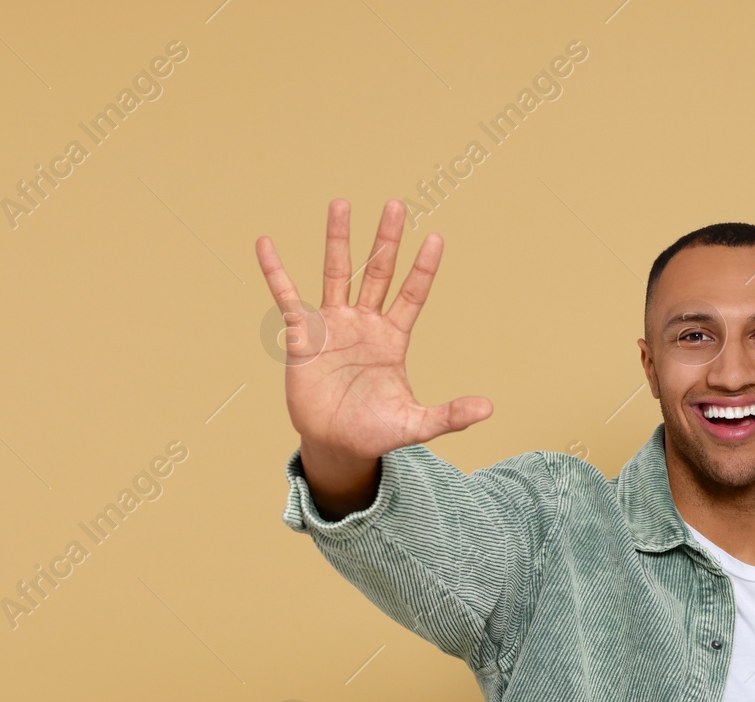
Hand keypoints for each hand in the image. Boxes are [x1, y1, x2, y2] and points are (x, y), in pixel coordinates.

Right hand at [255, 199, 492, 468]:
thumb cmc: (375, 432)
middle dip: (386, 240)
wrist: (335, 445)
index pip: (412, 295)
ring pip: (337, 273)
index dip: (422, 269)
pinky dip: (276, 271)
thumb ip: (450, 415)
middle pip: (378, 273)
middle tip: (395, 205)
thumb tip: (489, 409)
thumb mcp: (415, 424)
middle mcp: (364, 323)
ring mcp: (334, 325)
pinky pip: (287, 297)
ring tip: (340, 203)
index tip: (435, 238)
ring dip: (339, 240)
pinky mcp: (304, 335)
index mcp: (392, 338)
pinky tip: (266, 244)